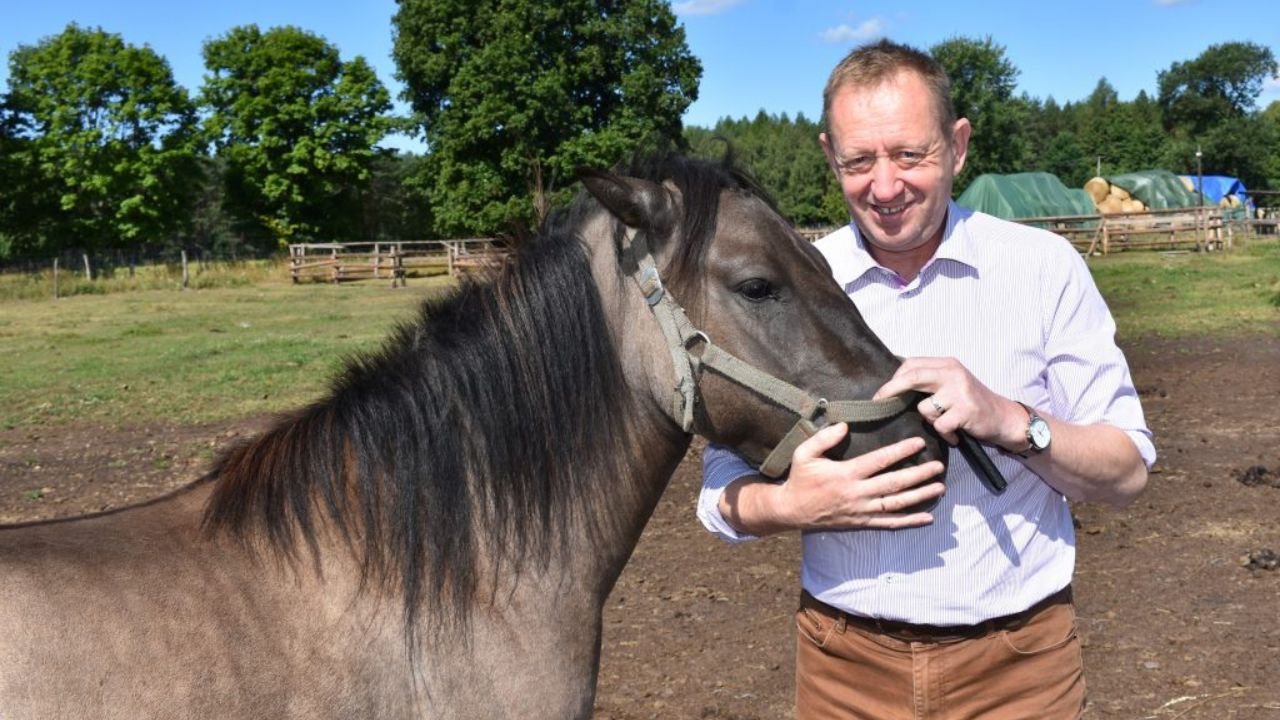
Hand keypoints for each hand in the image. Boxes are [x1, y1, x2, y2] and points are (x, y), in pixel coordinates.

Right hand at [770, 422, 945, 529]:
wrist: (792, 510)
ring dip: (920, 496)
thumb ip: (824, 438)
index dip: (900, 451)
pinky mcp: (862, 523)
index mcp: (845, 474)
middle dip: (919, 474)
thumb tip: (845, 426)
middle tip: (938, 466)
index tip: (918, 443)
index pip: (879, 461)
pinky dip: (910, 522)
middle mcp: (857, 494)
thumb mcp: (804, 453)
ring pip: (897, 504)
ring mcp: (861, 511)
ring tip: (940, 487)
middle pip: (894, 483)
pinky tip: (928, 518)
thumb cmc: (800, 479)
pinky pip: (890, 524)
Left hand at [872, 357, 1024, 450]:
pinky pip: (939, 425)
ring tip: (946, 424)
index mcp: (947, 364)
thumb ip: (929, 381)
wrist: (1004, 418)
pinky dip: (945, 434)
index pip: (912, 364)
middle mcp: (953, 373)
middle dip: (890, 390)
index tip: (881, 394)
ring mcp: (960, 391)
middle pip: (912, 377)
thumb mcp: (952, 384)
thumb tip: (894, 386)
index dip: (894, 379)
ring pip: (924, 408)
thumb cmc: (971, 403)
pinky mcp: (966, 410)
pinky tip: (955, 434)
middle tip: (877, 402)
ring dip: (931, 421)